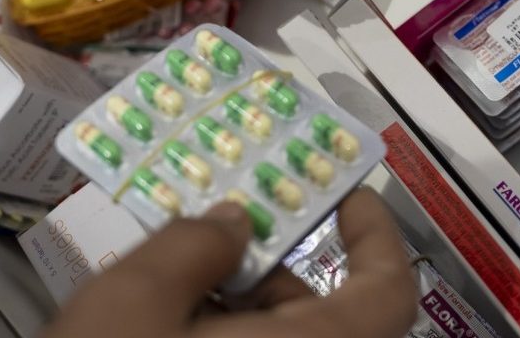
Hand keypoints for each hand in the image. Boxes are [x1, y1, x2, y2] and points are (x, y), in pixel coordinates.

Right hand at [44, 189, 417, 337]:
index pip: (389, 292)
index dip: (375, 235)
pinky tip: (166, 336)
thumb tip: (234, 224)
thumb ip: (192, 247)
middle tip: (223, 240)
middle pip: (332, 324)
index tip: (341, 196)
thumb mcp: (131, 304)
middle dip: (278, 275)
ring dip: (245, 317)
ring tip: (177, 288)